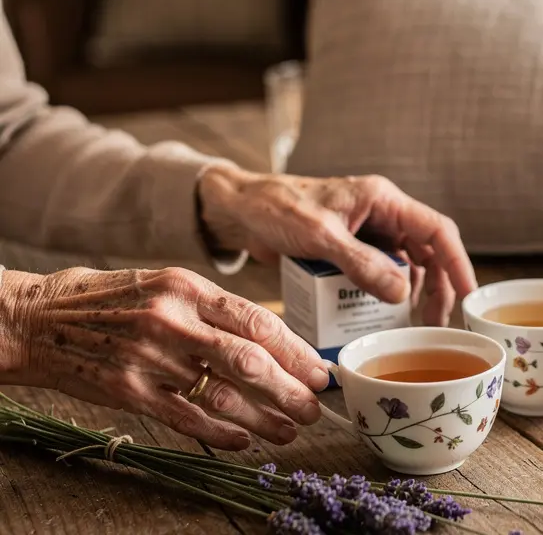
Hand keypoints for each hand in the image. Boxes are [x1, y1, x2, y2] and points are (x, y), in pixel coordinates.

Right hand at [0, 267, 329, 449]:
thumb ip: (215, 309)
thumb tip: (272, 339)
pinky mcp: (127, 391)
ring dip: (264, 418)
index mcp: (187, 288)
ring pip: (222, 394)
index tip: (318, 371)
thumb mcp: (167, 285)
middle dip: (290, 389)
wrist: (40, 318)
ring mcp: (149, 358)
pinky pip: (185, 418)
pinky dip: (220, 434)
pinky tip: (243, 442)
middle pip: (249, 360)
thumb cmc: (114, 300)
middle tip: (314, 408)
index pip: (257, 322)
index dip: (296, 351)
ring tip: (289, 431)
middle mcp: (172, 320)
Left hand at [197, 167, 477, 326]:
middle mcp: (381, 214)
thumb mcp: (320, 237)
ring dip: (414, 293)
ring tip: (415, 324)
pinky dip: (387, 294)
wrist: (237, 210)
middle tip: (436, 322)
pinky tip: (385, 315)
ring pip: (407, 264)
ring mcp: (367, 233)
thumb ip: (361, 264)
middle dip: (438, 286)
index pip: (436, 229)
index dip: (458, 262)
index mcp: (381, 199)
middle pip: (428, 251)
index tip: (469, 294)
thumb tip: (402, 294)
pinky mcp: (351, 250)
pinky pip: (380, 273)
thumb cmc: (275, 208)